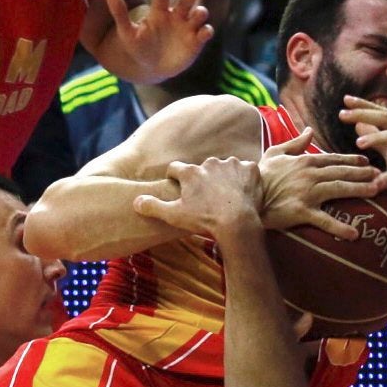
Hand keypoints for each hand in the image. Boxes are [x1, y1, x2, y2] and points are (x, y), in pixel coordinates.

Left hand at [105, 0, 212, 81]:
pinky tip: (204, 33)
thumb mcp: (127, 33)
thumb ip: (120, 13)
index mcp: (160, 11)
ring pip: (199, 15)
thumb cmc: (138, 47)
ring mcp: (188, 28)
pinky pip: (205, 33)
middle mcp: (176, 16)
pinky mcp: (196, 41)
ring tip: (198, 14)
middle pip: (186, 2)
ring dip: (200, 13)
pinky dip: (206, 31)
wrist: (151, 68)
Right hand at [134, 156, 259, 236]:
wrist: (237, 223)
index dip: (174, 177)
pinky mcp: (250, 169)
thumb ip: (153, 206)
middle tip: (206, 198)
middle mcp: (210, 162)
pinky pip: (245, 170)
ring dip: (224, 178)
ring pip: (224, 168)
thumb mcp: (173, 216)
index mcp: (190, 172)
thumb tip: (136, 201)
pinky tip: (242, 193)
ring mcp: (232, 164)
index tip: (177, 186)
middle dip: (203, 179)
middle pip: (202, 168)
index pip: (175, 168)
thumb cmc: (204, 220)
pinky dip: (244, 179)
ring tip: (226, 196)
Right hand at [258, 128, 379, 239]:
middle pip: (342, 172)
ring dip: (359, 190)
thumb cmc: (257, 176)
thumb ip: (295, 142)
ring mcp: (306, 193)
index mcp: (304, 161)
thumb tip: (309, 130)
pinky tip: (354, 234)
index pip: (333, 159)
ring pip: (339, 189)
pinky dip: (339, 228)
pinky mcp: (301, 212)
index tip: (367, 162)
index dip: (352, 161)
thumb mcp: (274, 153)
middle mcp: (309, 174)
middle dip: (363, 173)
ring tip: (376, 191)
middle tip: (380, 175)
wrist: (243, 197)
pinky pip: (324, 221)